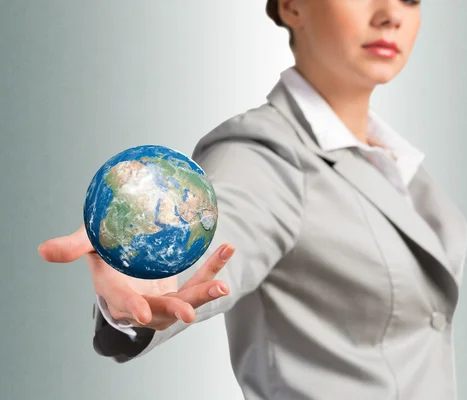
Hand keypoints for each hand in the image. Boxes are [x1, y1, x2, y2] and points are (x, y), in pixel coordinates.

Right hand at [38, 224, 234, 330]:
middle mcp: (139, 300)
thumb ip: (72, 247)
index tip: (142, 313)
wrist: (125, 259)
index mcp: (114, 289)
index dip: (130, 307)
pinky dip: (212, 268)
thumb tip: (43, 250)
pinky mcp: (178, 291)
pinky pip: (198, 281)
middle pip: (158, 311)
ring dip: (203, 293)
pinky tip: (227, 249)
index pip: (120, 301)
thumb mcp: (88, 244)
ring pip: (183, 301)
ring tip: (222, 286)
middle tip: (190, 312)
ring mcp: (161, 299)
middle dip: (174, 310)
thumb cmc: (104, 248)